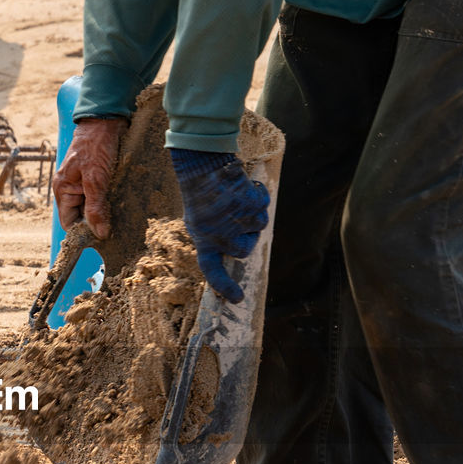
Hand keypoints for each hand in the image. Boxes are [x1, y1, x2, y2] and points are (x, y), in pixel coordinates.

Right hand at [52, 117, 127, 238]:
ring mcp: (82, 184)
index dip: (83, 233)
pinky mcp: (95, 178)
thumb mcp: (96, 179)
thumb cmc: (96, 146)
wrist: (106, 120)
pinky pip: (100, 197)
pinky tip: (121, 203)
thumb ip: (96, 208)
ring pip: (92, 208)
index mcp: (62, 190)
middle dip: (96, 222)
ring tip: (120, 215)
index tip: (102, 237)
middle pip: (81, 217)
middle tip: (115, 227)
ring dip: (105, 212)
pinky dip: (109, 201)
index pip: (69, 223)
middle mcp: (70, 189)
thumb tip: (99, 234)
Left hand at [170, 149, 269, 302]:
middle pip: (245, 250)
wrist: (201, 165)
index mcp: (203, 241)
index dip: (225, 287)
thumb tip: (236, 252)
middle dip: (248, 237)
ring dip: (253, 212)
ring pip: (258, 226)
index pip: (212, 272)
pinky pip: (263, 205)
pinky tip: (245, 186)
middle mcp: (219, 235)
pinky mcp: (249, 204)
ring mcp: (235, 222)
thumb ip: (215, 238)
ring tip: (237, 197)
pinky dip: (258, 194)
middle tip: (240, 219)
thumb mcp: (200, 220)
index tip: (237, 299)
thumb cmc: (201, 193)